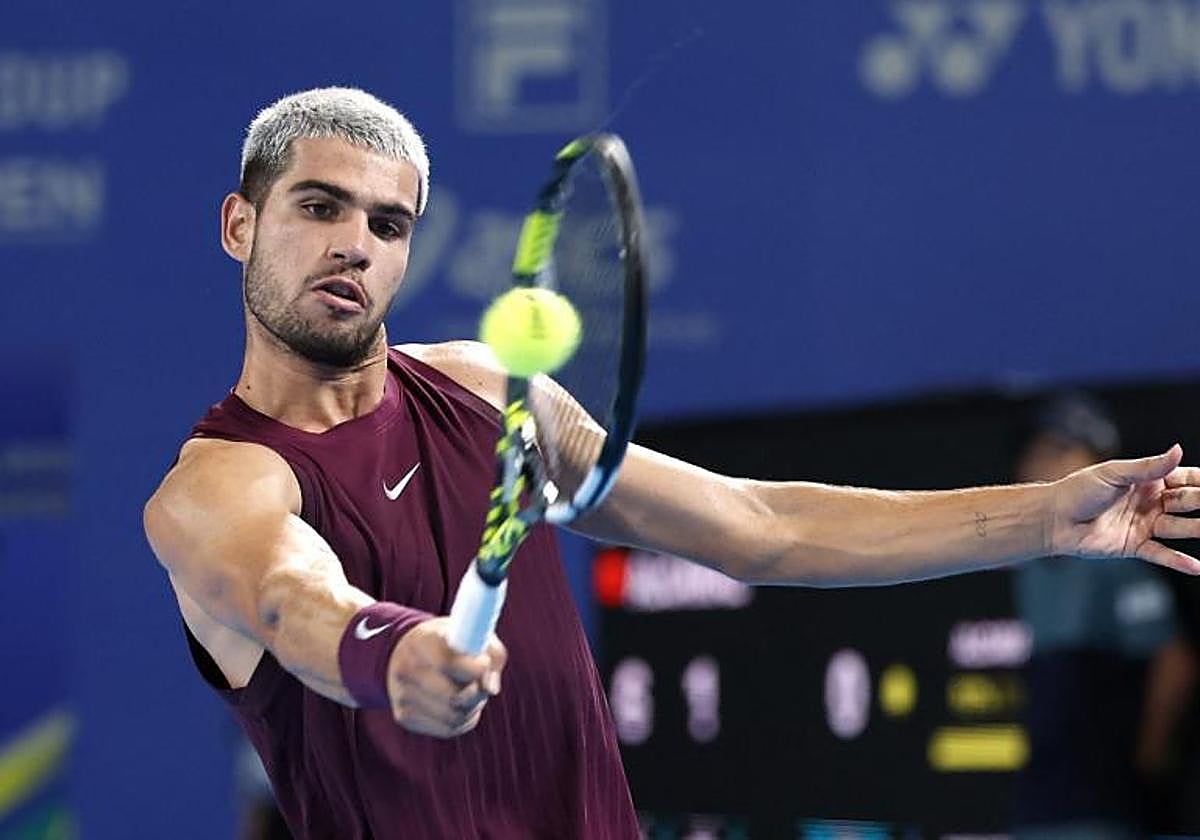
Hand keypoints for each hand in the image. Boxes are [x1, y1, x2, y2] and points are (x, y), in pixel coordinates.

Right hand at [386, 616, 506, 737]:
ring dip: (473, 708)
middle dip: (477, 693)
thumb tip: (490, 688)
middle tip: (481, 683)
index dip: (476, 669)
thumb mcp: (476, 635)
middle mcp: (405, 667)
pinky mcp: (403, 716)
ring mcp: (401, 694)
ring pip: (454, 717)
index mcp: (422, 640)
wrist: (415, 650)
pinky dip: (464, 720)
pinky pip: (448, 729)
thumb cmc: (455, 642)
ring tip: (472, 692)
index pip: (449, 664)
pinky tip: (462, 704)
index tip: (484, 663)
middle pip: (454, 697)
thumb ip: (492, 655)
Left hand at [1050, 444, 1199, 572]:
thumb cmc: (1079, 490)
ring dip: (1198, 529)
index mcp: (1147, 480)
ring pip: (1180, 528)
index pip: (1186, 479)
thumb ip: (1148, 467)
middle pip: (1188, 503)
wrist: (1054, 518)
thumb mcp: (1115, 473)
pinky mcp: (1135, 546)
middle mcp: (1150, 502)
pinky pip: (1162, 554)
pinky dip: (1179, 561)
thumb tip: (1178, 450)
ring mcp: (1144, 525)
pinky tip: (1197, 567)